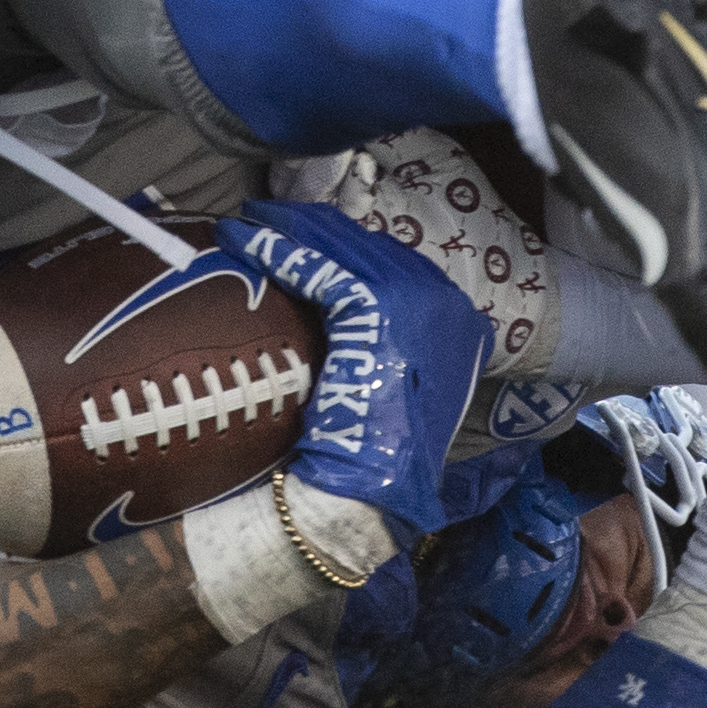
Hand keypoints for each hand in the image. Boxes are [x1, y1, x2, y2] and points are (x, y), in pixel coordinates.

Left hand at [214, 200, 493, 541]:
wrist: (372, 490)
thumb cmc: (374, 452)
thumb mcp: (393, 382)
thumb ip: (384, 340)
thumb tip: (336, 303)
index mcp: (459, 321)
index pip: (392, 264)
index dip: (341, 244)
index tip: (300, 233)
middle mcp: (447, 303)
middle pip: (368, 247)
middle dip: (312, 228)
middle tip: (262, 217)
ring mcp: (419, 301)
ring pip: (342, 250)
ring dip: (289, 232)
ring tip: (247, 223)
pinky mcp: (380, 309)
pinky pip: (321, 270)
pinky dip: (280, 253)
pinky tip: (247, 243)